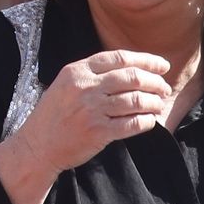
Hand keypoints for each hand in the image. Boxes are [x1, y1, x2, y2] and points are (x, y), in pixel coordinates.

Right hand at [0, 49, 174, 203]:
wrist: (39, 145)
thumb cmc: (55, 114)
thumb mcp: (66, 84)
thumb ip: (92, 74)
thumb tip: (130, 69)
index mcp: (77, 71)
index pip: (120, 58)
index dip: (146, 60)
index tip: (162, 65)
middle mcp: (85, 87)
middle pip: (132, 78)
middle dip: (155, 82)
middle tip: (164, 88)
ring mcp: (92, 110)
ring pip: (135, 100)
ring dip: (153, 102)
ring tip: (159, 104)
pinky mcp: (98, 132)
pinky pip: (132, 124)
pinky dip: (146, 122)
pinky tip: (150, 121)